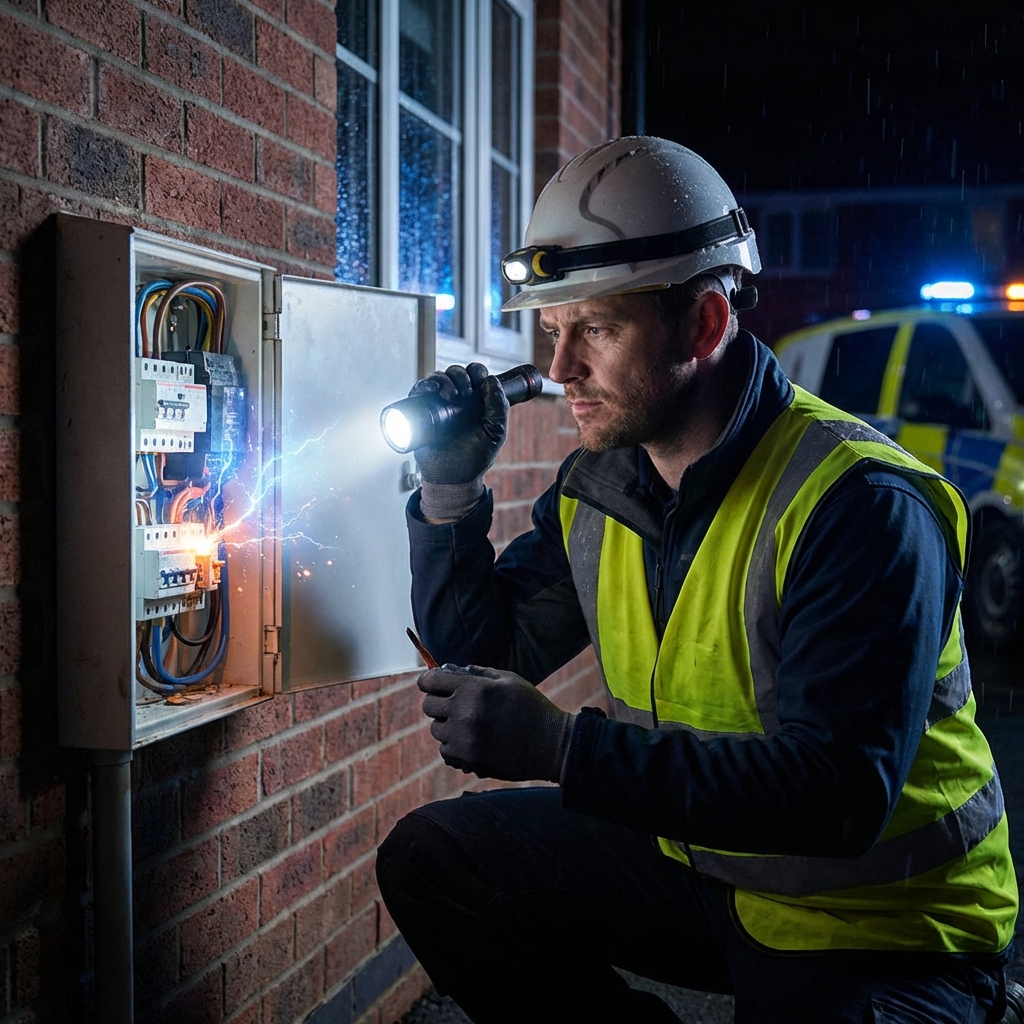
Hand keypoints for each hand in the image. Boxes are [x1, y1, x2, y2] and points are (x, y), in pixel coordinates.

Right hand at [410, 363, 507, 484]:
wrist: (452, 478)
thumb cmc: (474, 458)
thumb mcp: (495, 432)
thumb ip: (498, 408)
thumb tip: (492, 381)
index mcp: (476, 401)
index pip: (476, 375)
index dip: (477, 371)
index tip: (479, 381)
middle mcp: (457, 400)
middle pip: (456, 372)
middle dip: (461, 375)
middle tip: (464, 392)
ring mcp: (438, 404)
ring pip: (438, 377)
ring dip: (444, 379)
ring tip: (450, 396)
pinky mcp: (421, 411)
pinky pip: (419, 390)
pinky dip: (424, 385)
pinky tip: (431, 390)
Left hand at [418, 665, 573, 781]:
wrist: (550, 744)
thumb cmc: (531, 706)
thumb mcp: (508, 679)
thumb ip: (477, 672)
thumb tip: (450, 670)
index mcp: (474, 688)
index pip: (431, 681)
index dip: (429, 680)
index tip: (432, 683)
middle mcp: (464, 713)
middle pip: (428, 706)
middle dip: (437, 702)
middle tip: (453, 703)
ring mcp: (464, 738)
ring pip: (436, 730)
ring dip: (447, 725)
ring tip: (468, 723)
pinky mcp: (468, 759)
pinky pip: (445, 751)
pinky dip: (454, 746)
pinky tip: (471, 741)